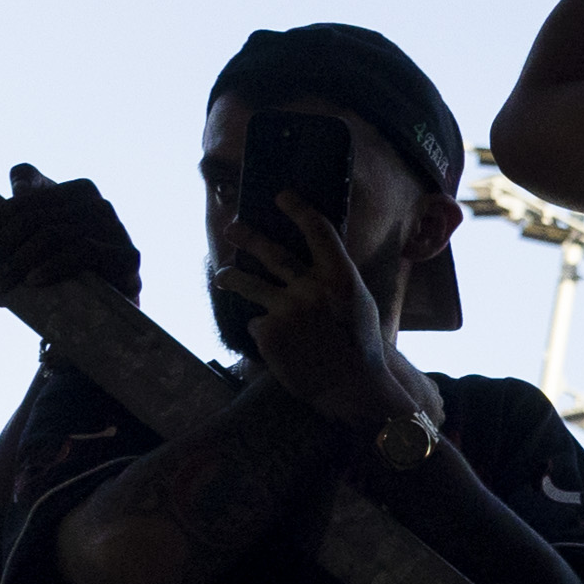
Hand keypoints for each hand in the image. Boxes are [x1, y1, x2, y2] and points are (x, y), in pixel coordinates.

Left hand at [0, 164, 137, 315]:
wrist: (113, 316)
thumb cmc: (64, 288)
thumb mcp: (24, 276)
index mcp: (70, 191)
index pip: (22, 198)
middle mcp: (94, 201)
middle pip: (33, 216)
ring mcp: (114, 225)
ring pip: (52, 233)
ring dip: (15, 260)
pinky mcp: (128, 254)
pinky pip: (83, 251)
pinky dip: (54, 265)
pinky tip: (31, 281)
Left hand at [218, 190, 413, 434]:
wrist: (352, 387)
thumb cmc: (360, 345)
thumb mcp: (359, 303)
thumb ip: (334, 279)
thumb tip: (315, 255)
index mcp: (340, 277)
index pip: (317, 230)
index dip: (298, 208)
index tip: (282, 196)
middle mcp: (310, 288)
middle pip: (270, 252)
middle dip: (247, 236)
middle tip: (233, 227)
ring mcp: (285, 310)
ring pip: (245, 283)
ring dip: (231, 276)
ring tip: (223, 275)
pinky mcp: (267, 333)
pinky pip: (257, 323)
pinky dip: (265, 330)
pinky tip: (281, 344)